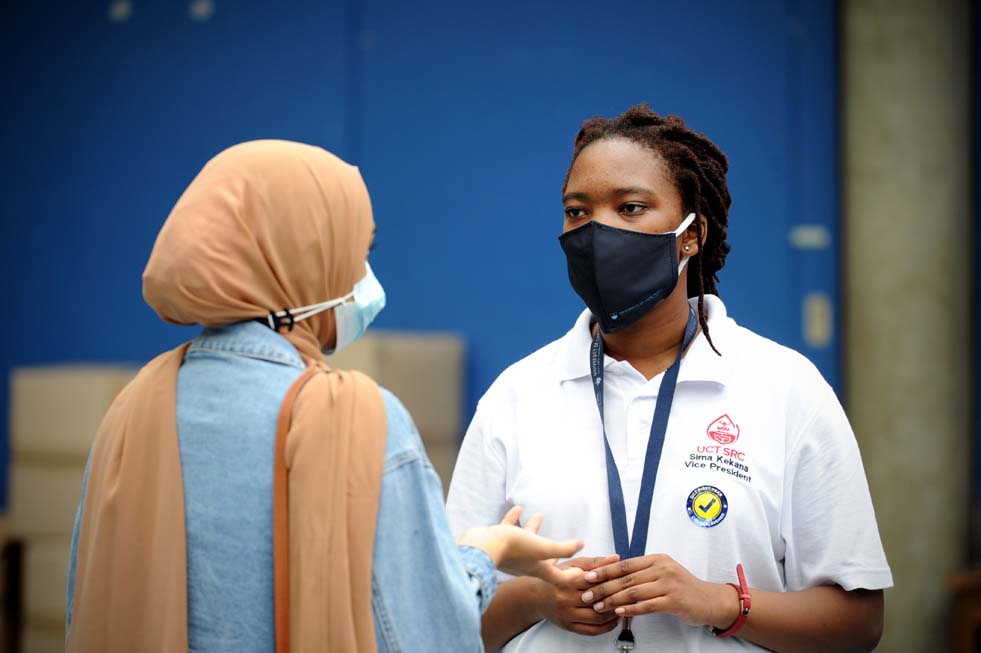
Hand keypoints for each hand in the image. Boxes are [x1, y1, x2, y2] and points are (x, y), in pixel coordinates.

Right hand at [457, 507, 583, 584]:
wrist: (482, 547)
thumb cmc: (513, 549)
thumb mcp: (543, 548)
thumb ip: (563, 548)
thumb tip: (581, 545)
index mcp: (537, 567)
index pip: (558, 577)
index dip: (570, 575)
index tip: (580, 571)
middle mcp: (524, 562)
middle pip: (543, 559)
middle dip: (554, 552)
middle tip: (563, 547)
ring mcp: (510, 552)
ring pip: (525, 539)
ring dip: (533, 528)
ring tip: (540, 515)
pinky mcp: (498, 541)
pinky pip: (509, 528)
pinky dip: (514, 519)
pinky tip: (518, 508)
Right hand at [535, 554, 623, 635]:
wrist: (535, 595)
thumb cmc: (556, 577)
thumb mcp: (573, 564)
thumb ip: (596, 562)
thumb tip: (616, 558)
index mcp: (566, 580)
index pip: (595, 581)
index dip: (612, 580)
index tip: (625, 579)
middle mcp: (565, 599)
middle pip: (598, 600)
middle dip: (617, 597)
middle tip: (630, 594)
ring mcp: (567, 614)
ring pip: (597, 617)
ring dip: (614, 613)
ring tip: (624, 606)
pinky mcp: (568, 626)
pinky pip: (592, 630)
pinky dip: (607, 626)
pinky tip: (614, 619)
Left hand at [580, 554, 740, 627]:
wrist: (709, 600)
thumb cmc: (682, 588)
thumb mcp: (663, 573)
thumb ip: (642, 572)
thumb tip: (613, 573)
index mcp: (656, 559)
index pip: (625, 564)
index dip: (604, 570)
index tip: (587, 576)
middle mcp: (662, 568)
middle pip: (626, 578)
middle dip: (603, 587)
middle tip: (587, 594)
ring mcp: (669, 584)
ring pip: (634, 592)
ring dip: (613, 600)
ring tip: (599, 607)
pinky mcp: (674, 600)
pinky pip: (648, 605)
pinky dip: (631, 609)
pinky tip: (619, 613)